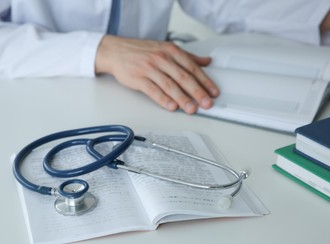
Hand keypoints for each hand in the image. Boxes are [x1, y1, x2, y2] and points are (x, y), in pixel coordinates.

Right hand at [95, 35, 218, 113]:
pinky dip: (163, 99)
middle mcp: (162, 59)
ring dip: (182, 98)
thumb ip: (187, 56)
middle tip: (207, 103)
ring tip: (191, 109)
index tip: (213, 92)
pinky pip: (153, 90)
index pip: (192, 67)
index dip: (204, 81)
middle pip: (183, 77)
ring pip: (169, 85)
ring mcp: (149, 69)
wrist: (116, 51)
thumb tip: (206, 61)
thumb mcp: (166, 48)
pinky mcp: (138, 78)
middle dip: (197, 92)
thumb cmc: (141, 51)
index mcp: (171, 51)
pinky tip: (171, 107)